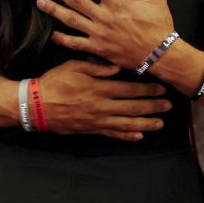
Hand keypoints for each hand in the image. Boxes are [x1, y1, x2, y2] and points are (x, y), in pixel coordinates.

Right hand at [37, 60, 169, 140]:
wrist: (35, 105)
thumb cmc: (54, 82)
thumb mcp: (73, 66)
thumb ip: (96, 67)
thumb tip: (117, 68)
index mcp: (99, 88)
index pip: (129, 89)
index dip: (147, 89)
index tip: (161, 88)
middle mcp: (101, 106)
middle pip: (133, 107)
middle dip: (152, 106)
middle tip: (168, 106)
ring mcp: (97, 120)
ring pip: (126, 123)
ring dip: (145, 123)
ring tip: (160, 123)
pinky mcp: (90, 129)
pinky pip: (112, 134)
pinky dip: (126, 136)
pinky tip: (138, 136)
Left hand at [38, 0, 175, 70]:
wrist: (160, 55)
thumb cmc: (159, 25)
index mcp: (117, 3)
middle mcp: (105, 17)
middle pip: (76, 0)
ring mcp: (99, 34)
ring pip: (72, 20)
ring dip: (55, 10)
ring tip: (40, 2)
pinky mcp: (99, 49)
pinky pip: (76, 44)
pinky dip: (63, 39)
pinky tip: (52, 33)